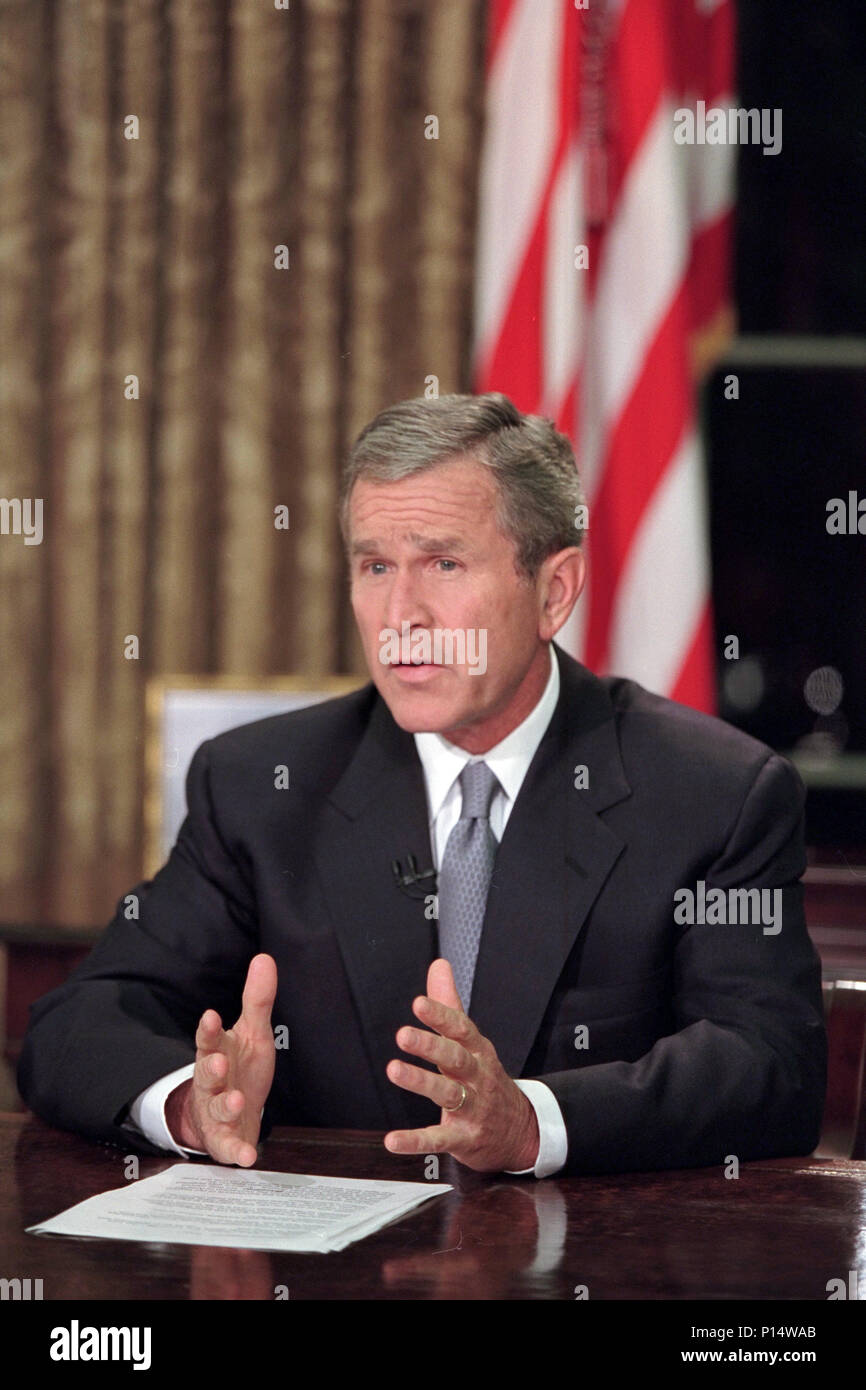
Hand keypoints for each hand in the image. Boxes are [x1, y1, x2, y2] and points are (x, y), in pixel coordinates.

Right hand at [165, 953, 276, 1165]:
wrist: (227, 1113)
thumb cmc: (239, 1068)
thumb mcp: (251, 1033)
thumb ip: (257, 999)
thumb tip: (265, 958)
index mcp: (217, 1053)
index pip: (208, 1039)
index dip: (208, 1030)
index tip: (210, 1016)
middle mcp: (212, 1082)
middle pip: (207, 1074)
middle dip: (211, 1068)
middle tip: (219, 1061)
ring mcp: (216, 1112)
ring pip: (216, 1109)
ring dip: (224, 1106)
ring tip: (235, 1101)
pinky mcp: (225, 1139)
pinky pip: (228, 1147)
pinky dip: (236, 1152)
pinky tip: (246, 1156)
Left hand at [384, 958, 539, 1171]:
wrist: (521, 1131)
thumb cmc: (486, 1080)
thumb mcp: (472, 1042)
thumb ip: (450, 1005)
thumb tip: (439, 965)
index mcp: (478, 1051)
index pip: (461, 1029)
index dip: (441, 1016)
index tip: (419, 1003)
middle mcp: (477, 1077)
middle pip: (456, 1058)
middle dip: (430, 1046)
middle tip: (403, 1034)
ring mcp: (473, 1109)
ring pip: (448, 1094)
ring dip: (421, 1082)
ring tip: (394, 1070)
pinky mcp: (464, 1138)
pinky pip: (439, 1138)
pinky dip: (416, 1141)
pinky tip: (393, 1140)